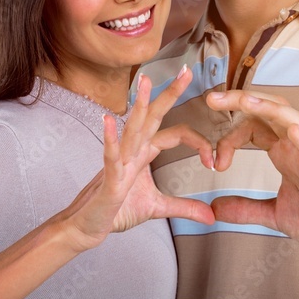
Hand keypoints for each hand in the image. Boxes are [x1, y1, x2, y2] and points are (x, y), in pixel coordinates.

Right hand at [60, 66, 214, 252]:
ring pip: (132, 128)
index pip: (176, 133)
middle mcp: (132, 151)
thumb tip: (211, 217)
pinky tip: (109, 120)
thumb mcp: (157, 208)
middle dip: (169, 94)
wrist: (85, 228)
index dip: (198, 143)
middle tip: (185, 70)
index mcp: (144, 153)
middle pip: (154, 117)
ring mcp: (119, 162)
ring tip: (145, 81)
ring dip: (139, 105)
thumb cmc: (116, 211)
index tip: (213, 161)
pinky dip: (111, 139)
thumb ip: (184, 208)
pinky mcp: (108, 179)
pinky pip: (110, 155)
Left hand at [207, 90, 298, 262]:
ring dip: (269, 109)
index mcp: (286, 154)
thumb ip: (246, 209)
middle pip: (270, 111)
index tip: (212, 162)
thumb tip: (215, 206)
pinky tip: (294, 132)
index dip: (227, 138)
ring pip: (295, 120)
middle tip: (212, 98)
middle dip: (241, 101)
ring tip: (246, 101)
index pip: (253, 127)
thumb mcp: (277, 215)